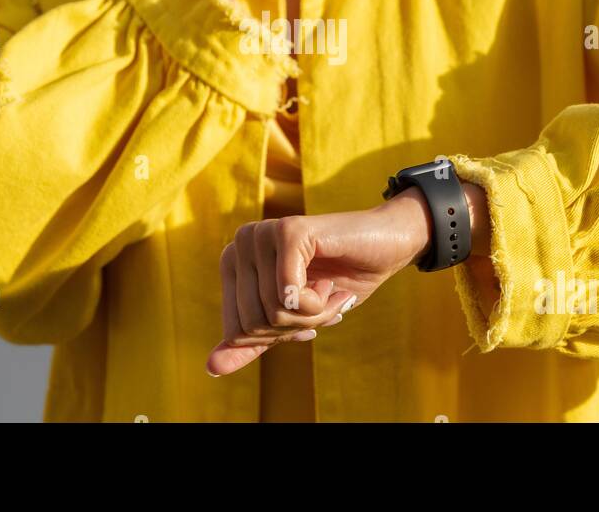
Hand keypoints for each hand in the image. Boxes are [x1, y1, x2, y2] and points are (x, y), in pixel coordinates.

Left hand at [206, 188, 434, 376]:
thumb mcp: (292, 320)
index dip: (276, 336)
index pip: (236, 330)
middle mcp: (240, 243)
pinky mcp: (288, 231)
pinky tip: (332, 283)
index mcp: (233, 263)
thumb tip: (212, 367)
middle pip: (253, 323)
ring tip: (328, 290)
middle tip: (320, 302)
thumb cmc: (339, 279)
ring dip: (312, 315)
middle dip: (296, 327)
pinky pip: (288, 296)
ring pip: (273, 312)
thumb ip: (253, 342)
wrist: (386, 246)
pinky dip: (317, 304)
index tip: (302, 315)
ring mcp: (262, 234)